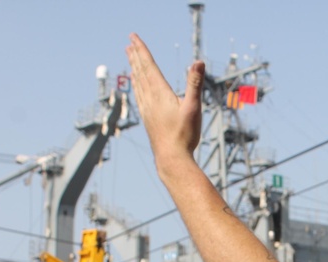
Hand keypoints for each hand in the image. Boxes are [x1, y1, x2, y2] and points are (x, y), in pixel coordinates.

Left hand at [125, 33, 204, 175]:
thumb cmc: (184, 135)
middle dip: (135, 56)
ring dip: (135, 69)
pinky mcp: (148, 118)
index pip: (149, 66)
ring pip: (138, 83)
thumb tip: (198, 62)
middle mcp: (150, 99)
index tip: (133, 37)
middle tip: (129, 43)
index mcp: (160, 93)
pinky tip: (136, 86)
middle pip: (141, 72)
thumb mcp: (193, 108)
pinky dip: (136, 86)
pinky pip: (139, 96)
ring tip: (130, 59)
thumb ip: (195, 84)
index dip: (141, 50)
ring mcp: (147, 109)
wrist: (171, 158)